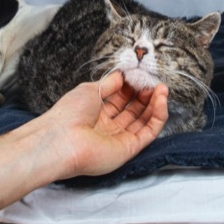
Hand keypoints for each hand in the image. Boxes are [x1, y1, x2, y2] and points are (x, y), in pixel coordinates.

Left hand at [0, 71, 167, 223]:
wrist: (62, 139)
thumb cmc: (69, 113)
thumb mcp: (91, 89)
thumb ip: (111, 83)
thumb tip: (124, 74)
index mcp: (96, 113)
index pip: (121, 99)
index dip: (132, 88)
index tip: (141, 75)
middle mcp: (109, 127)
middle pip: (134, 110)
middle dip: (146, 95)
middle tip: (154, 82)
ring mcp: (119, 139)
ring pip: (144, 121)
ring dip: (155, 104)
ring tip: (162, 88)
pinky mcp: (129, 149)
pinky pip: (149, 132)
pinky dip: (158, 116)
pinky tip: (161, 100)